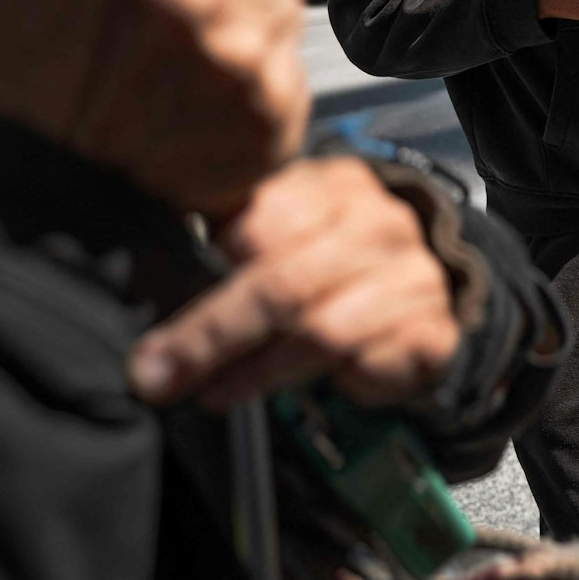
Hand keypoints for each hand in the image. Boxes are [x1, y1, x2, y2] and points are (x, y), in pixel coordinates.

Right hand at [0, 0, 307, 220]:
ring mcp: (244, 64)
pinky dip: (261, 78)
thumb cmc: (44, 66)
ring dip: (251, 19)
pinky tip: (208, 96)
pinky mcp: (275, 117)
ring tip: (192, 54)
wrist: (60, 189)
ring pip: (289, 3)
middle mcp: (199, 3)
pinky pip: (293, 66)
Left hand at [127, 157, 461, 411]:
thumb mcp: (282, 234)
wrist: (419, 291)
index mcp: (336, 187)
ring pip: (320, 334)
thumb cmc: (327, 265)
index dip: (208, 267)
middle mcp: (383, 225)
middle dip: (210, 337)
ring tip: (218, 392)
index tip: (155, 303)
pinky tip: (318, 384)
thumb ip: (225, 242)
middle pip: (282, 286)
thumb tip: (145, 287)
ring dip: (258, 372)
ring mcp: (415, 279)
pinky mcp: (433, 333)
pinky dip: (333, 383)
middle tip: (158, 375)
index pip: (259, 226)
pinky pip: (367, 366)